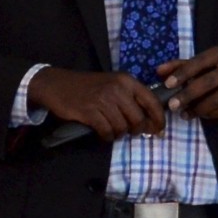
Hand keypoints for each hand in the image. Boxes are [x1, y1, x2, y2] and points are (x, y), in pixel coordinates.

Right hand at [29, 67, 166, 140]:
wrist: (58, 85)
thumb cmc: (89, 86)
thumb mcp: (113, 84)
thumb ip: (131, 98)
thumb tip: (150, 121)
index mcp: (127, 81)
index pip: (152, 101)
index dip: (158, 119)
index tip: (159, 130)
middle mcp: (118, 89)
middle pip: (138, 119)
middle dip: (136, 130)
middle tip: (130, 132)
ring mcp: (103, 100)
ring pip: (123, 127)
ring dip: (119, 134)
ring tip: (113, 131)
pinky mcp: (90, 112)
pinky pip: (107, 131)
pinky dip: (107, 136)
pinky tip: (103, 133)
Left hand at [157, 46, 217, 121]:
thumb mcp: (203, 64)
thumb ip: (181, 66)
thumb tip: (159, 71)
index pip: (200, 61)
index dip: (183, 72)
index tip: (168, 84)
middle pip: (208, 82)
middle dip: (188, 95)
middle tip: (173, 105)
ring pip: (216, 99)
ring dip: (197, 109)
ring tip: (184, 113)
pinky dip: (209, 114)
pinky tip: (200, 115)